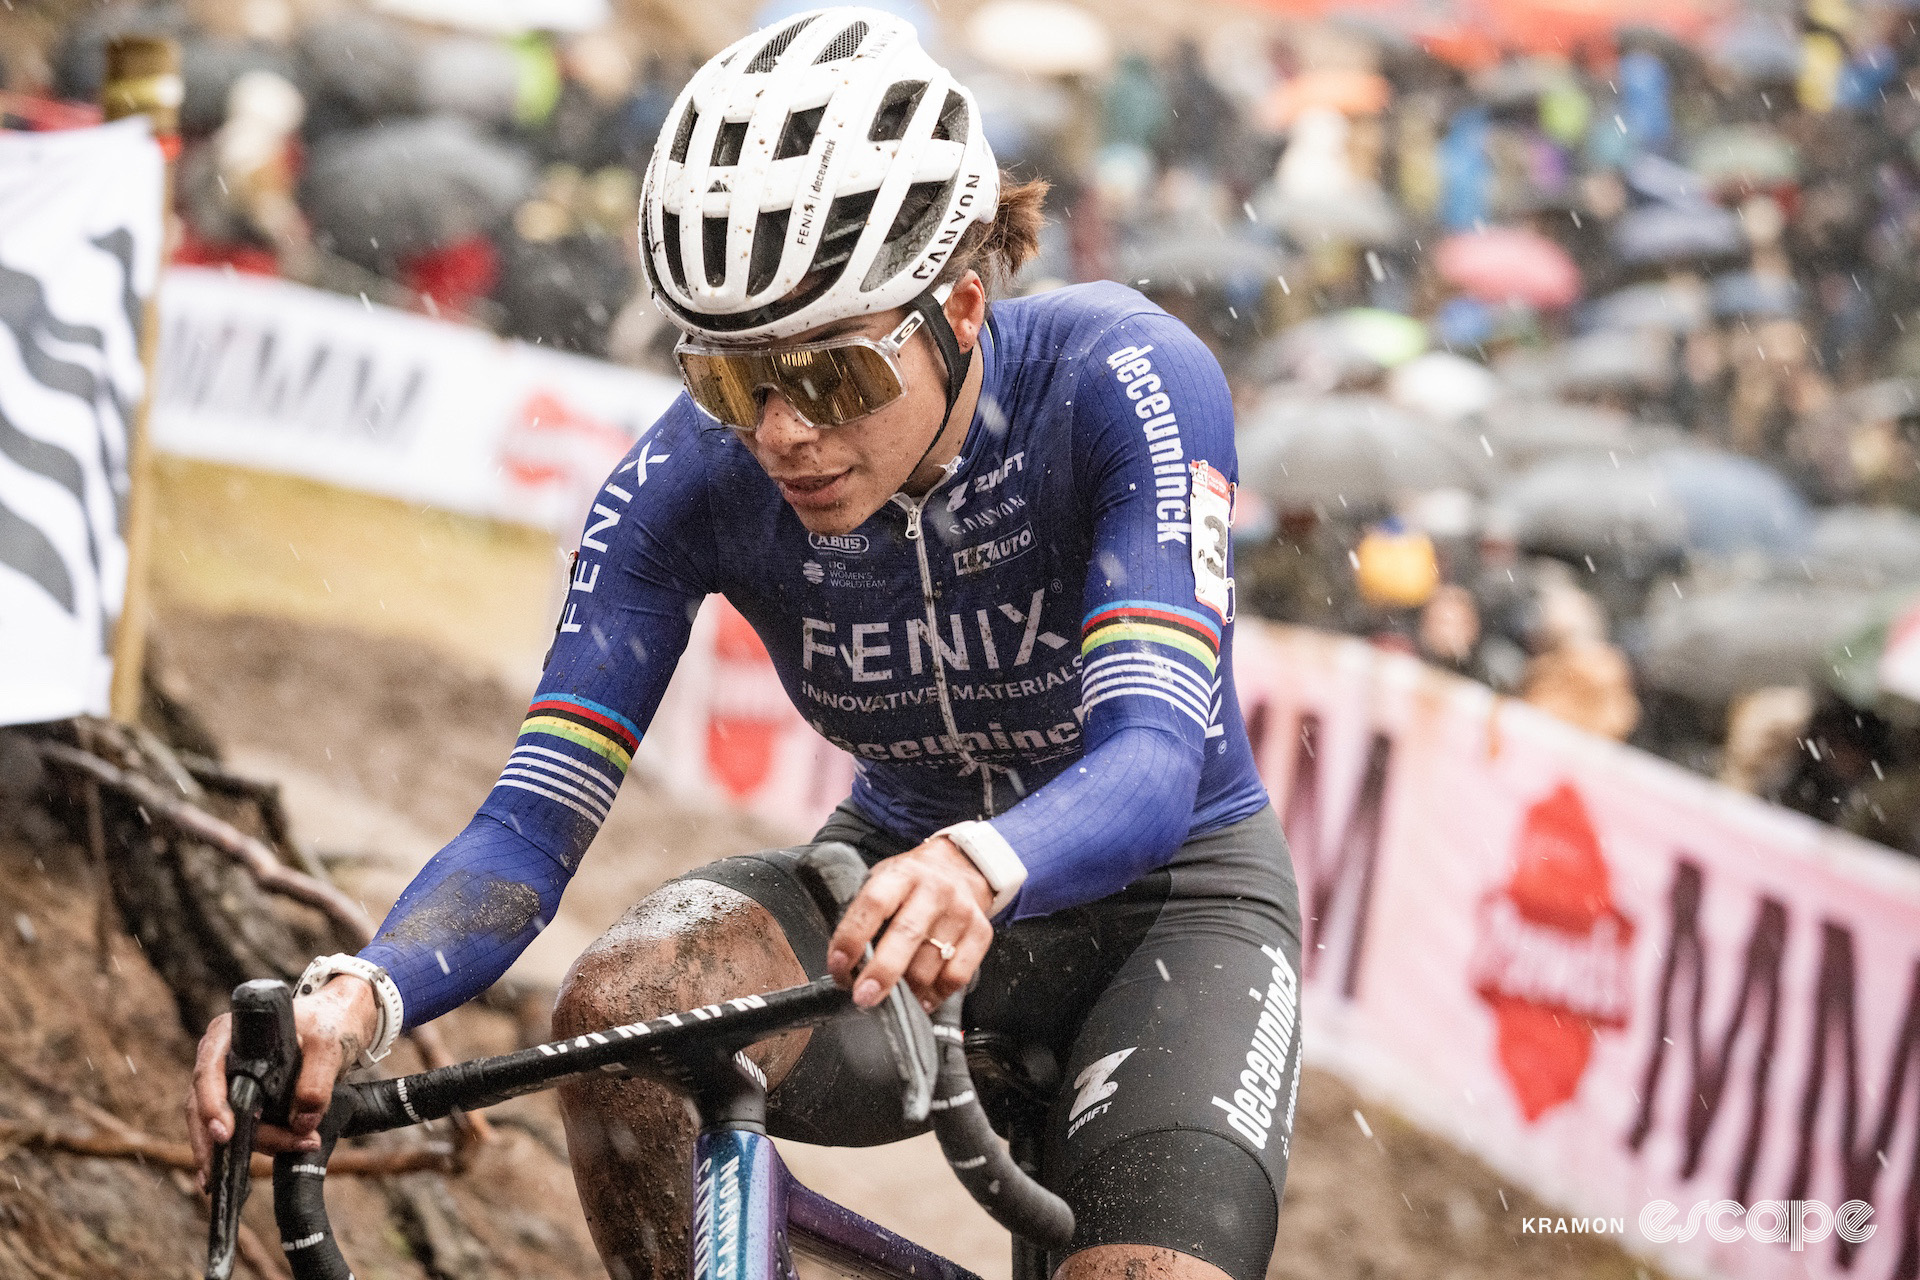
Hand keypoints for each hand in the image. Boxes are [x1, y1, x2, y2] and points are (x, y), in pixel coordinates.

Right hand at [186, 975, 379, 1189]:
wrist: (339, 1021)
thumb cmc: (327, 1021)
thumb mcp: (328, 1044)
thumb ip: (317, 1081)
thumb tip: (301, 1123)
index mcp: (229, 1034)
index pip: (208, 1072)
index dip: (211, 1104)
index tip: (225, 1132)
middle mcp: (219, 1058)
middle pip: (206, 1107)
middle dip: (224, 1141)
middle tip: (239, 1167)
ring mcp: (226, 1081)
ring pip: (220, 1124)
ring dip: (251, 1145)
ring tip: (297, 1146)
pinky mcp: (241, 1100)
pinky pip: (234, 1128)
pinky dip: (244, 1149)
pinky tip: (239, 1174)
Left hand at [826, 836, 993, 1010]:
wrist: (963, 864)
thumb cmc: (913, 880)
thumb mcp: (885, 879)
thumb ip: (867, 914)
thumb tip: (844, 963)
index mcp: (902, 874)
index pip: (874, 904)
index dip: (852, 937)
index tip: (839, 966)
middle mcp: (934, 889)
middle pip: (906, 934)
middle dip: (882, 972)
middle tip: (863, 997)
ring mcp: (961, 911)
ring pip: (931, 962)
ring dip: (907, 989)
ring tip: (892, 998)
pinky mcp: (981, 932)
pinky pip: (957, 975)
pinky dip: (936, 994)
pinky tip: (921, 998)